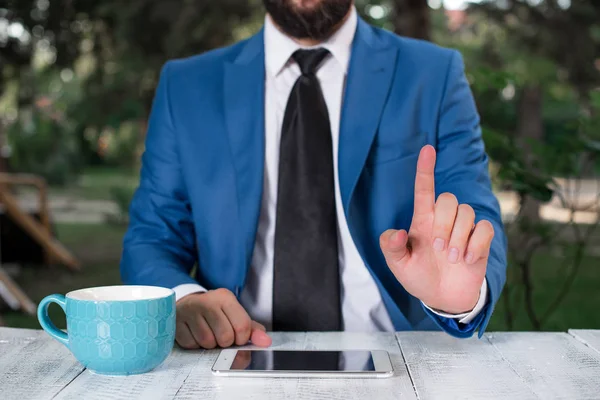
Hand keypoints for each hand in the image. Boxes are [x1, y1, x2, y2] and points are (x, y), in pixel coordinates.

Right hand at [175, 288, 271, 348]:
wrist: (186, 304)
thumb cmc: (215, 312)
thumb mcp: (234, 315)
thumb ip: (252, 329)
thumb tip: (266, 341)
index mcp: (225, 297)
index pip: (242, 326)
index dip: (242, 339)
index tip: (237, 337)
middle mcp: (207, 301)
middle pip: (225, 337)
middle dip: (224, 343)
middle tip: (220, 335)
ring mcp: (190, 311)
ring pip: (207, 342)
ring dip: (209, 345)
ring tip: (208, 333)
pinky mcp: (177, 322)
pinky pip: (191, 344)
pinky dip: (195, 345)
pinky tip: (195, 334)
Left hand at [379, 145, 493, 313]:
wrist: (444, 298)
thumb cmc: (419, 277)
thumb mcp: (398, 266)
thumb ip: (391, 248)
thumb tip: (399, 233)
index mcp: (422, 221)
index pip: (424, 189)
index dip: (425, 169)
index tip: (427, 149)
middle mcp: (443, 220)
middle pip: (448, 199)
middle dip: (443, 223)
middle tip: (439, 249)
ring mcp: (463, 229)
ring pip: (466, 212)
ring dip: (458, 237)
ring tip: (453, 258)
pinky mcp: (480, 240)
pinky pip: (484, 228)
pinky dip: (476, 245)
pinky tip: (468, 260)